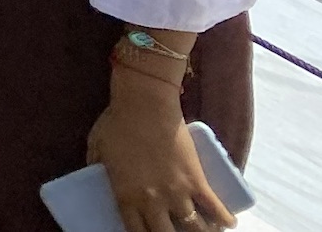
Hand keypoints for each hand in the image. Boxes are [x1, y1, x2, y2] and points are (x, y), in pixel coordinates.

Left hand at [87, 66, 235, 231]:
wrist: (145, 104)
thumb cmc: (116, 121)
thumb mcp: (96, 146)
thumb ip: (95, 163)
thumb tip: (93, 171)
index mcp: (126, 195)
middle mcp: (153, 201)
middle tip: (175, 231)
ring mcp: (177, 193)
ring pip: (195, 229)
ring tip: (205, 231)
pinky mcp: (197, 181)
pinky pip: (216, 208)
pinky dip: (225, 218)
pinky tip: (228, 222)